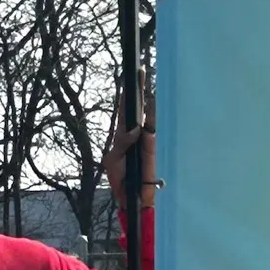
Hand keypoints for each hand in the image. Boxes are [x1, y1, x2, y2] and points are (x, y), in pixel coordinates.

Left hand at [104, 72, 156, 209]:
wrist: (133, 199)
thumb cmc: (120, 180)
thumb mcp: (113, 160)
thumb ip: (122, 143)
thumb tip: (136, 128)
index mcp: (123, 135)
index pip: (125, 112)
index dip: (127, 96)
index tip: (129, 79)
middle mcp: (136, 135)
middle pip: (139, 109)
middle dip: (140, 90)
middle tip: (141, 71)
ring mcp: (147, 141)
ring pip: (149, 117)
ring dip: (149, 101)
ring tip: (147, 82)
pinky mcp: (154, 149)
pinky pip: (155, 132)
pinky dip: (155, 120)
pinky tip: (154, 107)